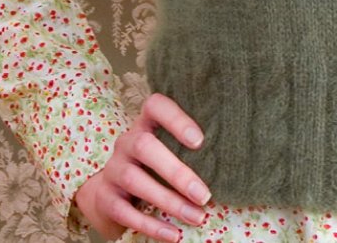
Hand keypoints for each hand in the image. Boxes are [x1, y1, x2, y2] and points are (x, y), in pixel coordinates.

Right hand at [73, 92, 210, 242]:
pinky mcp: (105, 198)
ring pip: (136, 181)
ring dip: (169, 202)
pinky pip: (125, 212)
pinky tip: (174, 234)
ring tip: (197, 217)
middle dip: (176, 173)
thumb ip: (188, 148)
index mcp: (145, 123)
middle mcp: (126, 142)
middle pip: (144, 146)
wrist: (112, 190)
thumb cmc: (155, 164)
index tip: (200, 141)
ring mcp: (113, 169)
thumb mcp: (167, 148)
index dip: (176, 119)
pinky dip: (151, 225)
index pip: (155, 105)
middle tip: (204, 195)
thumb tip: (231, 162)